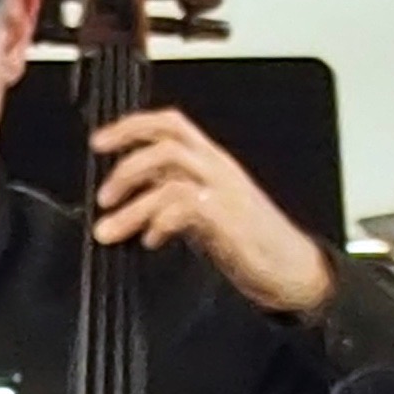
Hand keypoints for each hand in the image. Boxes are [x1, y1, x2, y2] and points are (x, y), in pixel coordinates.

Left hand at [91, 106, 338, 320]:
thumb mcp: (208, 209)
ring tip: (110, 229)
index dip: (133, 126)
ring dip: (133, 204)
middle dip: (126, 163)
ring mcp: (225, 192)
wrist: (294, 268)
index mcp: (213, 162)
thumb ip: (176, 196)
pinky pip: (184, 208)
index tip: (100, 142)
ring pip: (169, 177)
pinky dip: (158, 222)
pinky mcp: (228, 220)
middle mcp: (218, 170)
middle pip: (167, 141)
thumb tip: (132, 198)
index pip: (172, 125)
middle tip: (104, 195)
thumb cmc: (251, 241)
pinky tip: (151, 241)